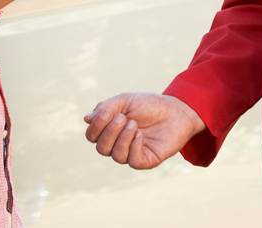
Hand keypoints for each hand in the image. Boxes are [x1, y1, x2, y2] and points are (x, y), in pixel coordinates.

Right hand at [84, 92, 205, 168]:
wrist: (176, 109)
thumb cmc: (150, 105)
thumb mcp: (125, 101)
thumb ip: (106, 108)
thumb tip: (86, 119)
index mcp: (111, 130)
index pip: (92, 136)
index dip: (96, 127)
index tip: (108, 112)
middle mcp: (119, 144)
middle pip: (101, 148)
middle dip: (109, 132)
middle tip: (123, 117)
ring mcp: (132, 153)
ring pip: (116, 156)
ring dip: (122, 138)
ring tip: (134, 124)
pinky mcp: (147, 160)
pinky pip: (133, 161)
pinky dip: (133, 147)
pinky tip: (140, 135)